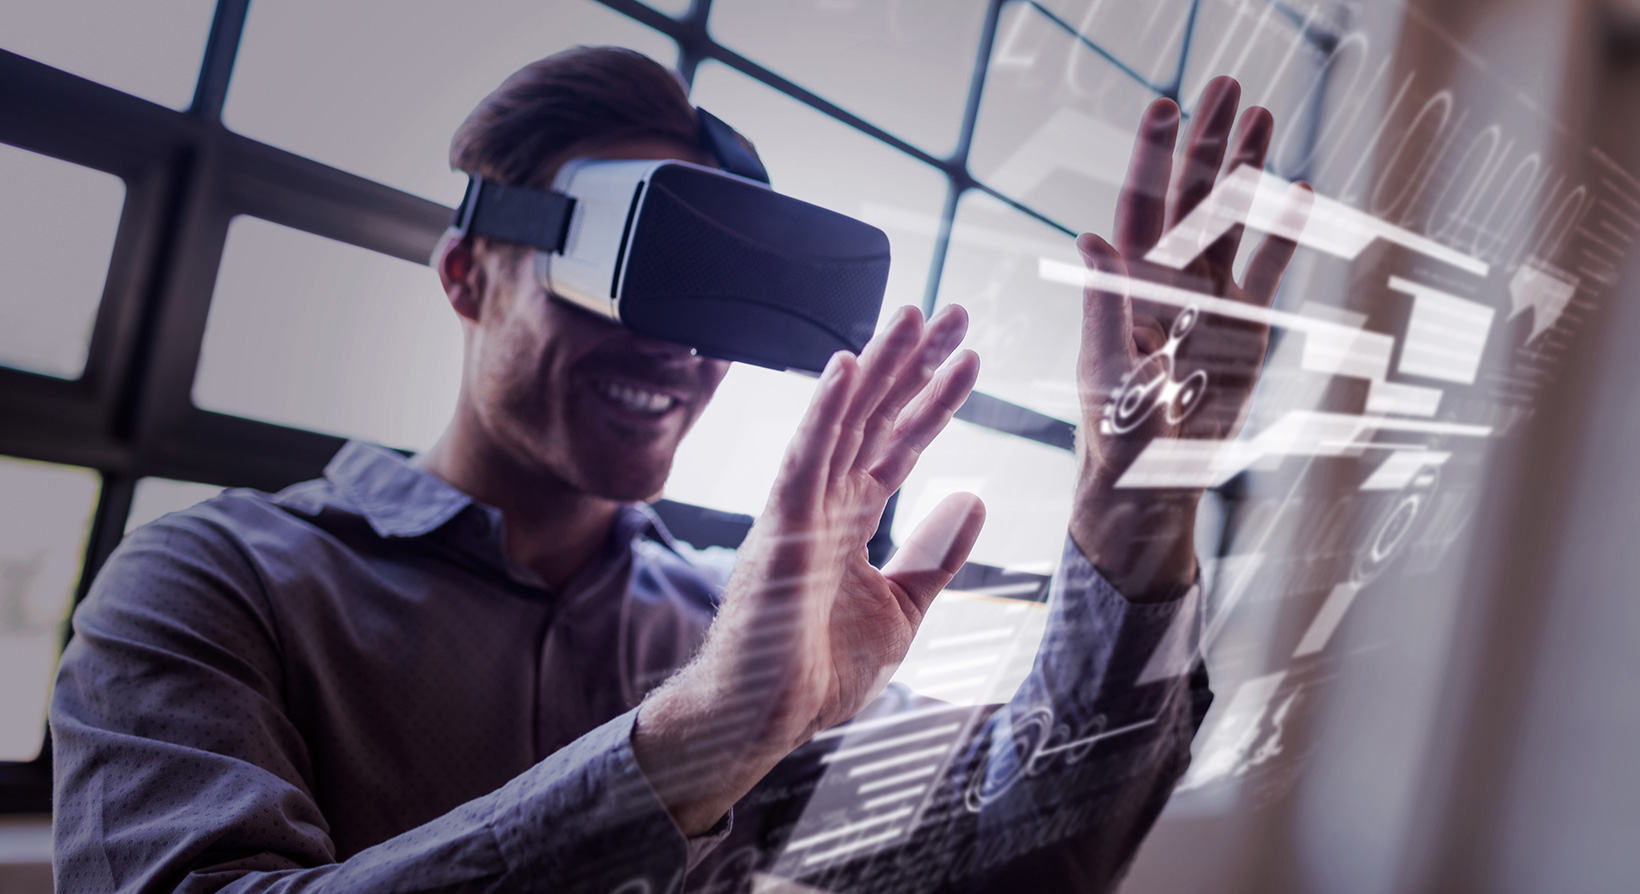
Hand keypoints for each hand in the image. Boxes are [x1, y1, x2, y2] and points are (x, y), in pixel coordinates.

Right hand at [635, 306, 984, 833]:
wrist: (764, 719)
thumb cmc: (816, 670)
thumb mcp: (903, 608)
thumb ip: (936, 555)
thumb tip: (972, 499)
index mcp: (851, 516)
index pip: (900, 442)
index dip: (934, 398)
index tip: (967, 355)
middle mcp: (825, 500)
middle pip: (877, 416)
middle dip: (915, 364)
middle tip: (953, 311)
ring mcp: (801, 509)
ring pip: (844, 422)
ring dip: (878, 367)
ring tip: (913, 317)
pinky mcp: (781, 528)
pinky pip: (805, 459)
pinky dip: (824, 413)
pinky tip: (847, 369)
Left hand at [1071, 76, 1310, 600]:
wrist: (1151, 494)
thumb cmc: (1114, 444)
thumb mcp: (1107, 376)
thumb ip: (1103, 306)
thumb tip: (1088, 234)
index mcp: (1127, 288)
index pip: (1142, 206)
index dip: (1153, 156)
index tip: (1166, 103)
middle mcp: (1167, 285)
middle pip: (1191, 197)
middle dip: (1208, 141)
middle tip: (1229, 83)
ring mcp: (1208, 304)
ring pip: (1231, 222)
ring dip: (1246, 171)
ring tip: (1265, 114)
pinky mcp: (1244, 332)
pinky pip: (1268, 270)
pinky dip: (1284, 233)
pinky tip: (1301, 190)